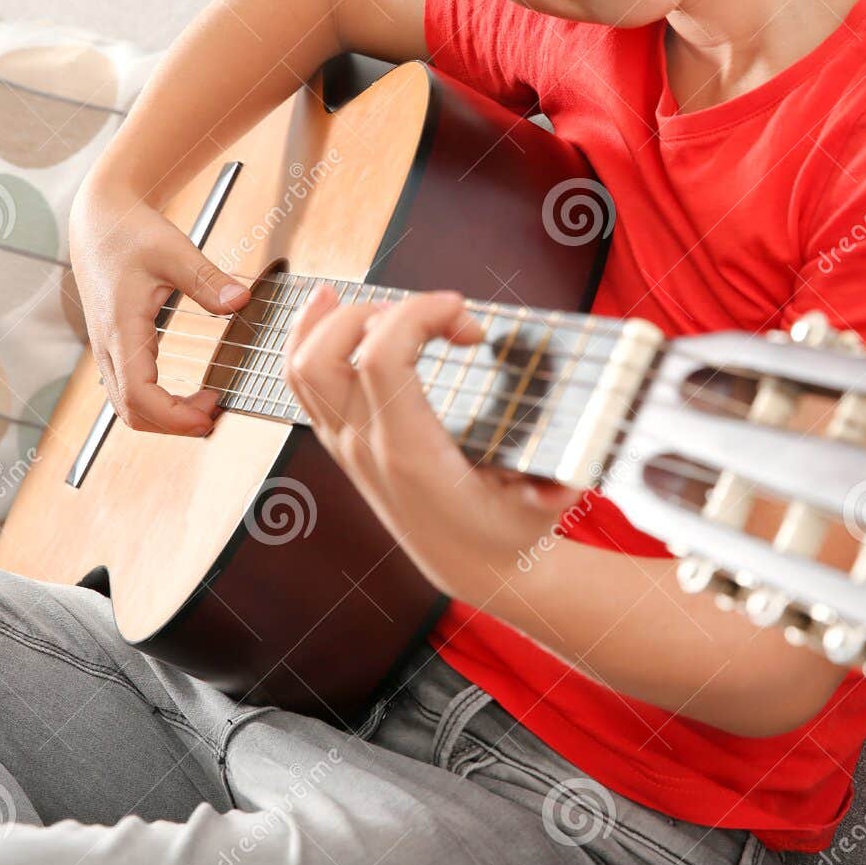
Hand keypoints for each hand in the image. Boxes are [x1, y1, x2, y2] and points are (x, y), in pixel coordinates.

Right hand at [68, 179, 250, 435]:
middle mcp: (107, 345)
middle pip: (130, 411)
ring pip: (127, 406)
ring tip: (206, 406)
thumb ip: (207, 279)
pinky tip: (189, 395)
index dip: (173, 416)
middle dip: (173, 424)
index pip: (138, 395)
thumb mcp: (174, 251)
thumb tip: (240, 302)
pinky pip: (129, 391)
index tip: (208, 417)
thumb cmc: (133, 232)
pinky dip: (157, 404)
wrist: (100, 220)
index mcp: (120, 328)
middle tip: (215, 415)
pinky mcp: (113, 347)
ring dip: (165, 417)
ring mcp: (106, 349)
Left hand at [282, 285, 583, 599]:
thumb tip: (564, 483)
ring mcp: (346, 444)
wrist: (472, 565)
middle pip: (326, 355)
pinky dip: (308, 336)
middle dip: (375, 312)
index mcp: (409, 453)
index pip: (381, 359)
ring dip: (329, 319)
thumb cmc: (507, 527)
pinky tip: (330, 306)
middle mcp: (366, 446)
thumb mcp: (538, 510)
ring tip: (374, 300)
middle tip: (432, 319)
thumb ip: (553, 491)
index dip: (419, 316)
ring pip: (301, 366)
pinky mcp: (341, 441)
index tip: (470, 323)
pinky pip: (301, 382)